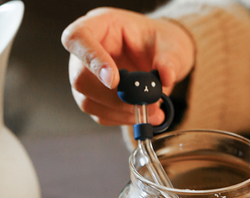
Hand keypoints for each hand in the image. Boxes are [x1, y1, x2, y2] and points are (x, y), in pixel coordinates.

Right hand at [61, 8, 194, 125]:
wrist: (163, 59)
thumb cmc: (160, 43)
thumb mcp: (172, 44)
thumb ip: (170, 59)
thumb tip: (167, 77)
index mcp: (100, 26)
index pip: (78, 39)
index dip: (92, 61)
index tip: (114, 81)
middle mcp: (86, 53)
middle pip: (80, 79)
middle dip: (113, 98)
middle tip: (141, 103)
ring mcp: (87, 78)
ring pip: (89, 102)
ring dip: (121, 113)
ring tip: (151, 111)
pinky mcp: (95, 99)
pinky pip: (101, 115)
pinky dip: (123, 120)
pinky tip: (145, 115)